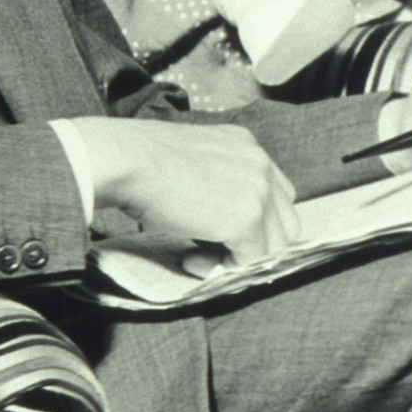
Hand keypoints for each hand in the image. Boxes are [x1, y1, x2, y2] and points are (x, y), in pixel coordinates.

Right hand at [79, 119, 297, 272]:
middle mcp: (261, 163)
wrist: (125, 160)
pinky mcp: (246, 219)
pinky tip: (188, 258)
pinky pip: (251, 259)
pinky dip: (222, 267)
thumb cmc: (140, 161)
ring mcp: (258, 191)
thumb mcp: (191, 160)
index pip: (277, 193)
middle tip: (212, 249)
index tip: (221, 233)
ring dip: (239, 257)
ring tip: (195, 254)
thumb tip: (219, 221)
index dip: (256, 221)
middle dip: (255, 243)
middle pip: (286, 221)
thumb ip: (215, 181)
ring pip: (275, 245)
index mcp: (247, 144)